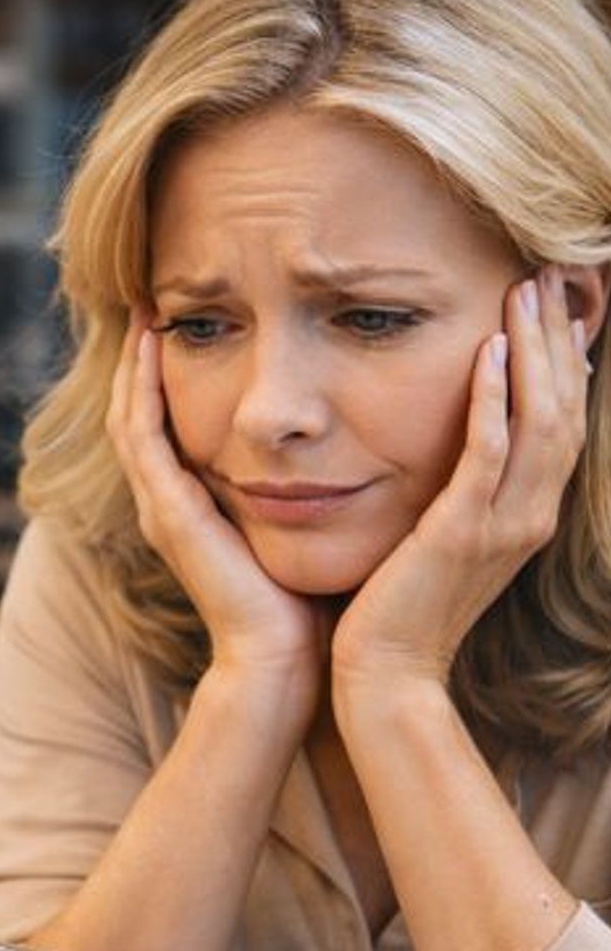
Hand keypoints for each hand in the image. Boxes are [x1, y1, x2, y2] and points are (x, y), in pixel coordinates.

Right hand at [108, 309, 327, 698]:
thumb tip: (336, 443)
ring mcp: (160, 508)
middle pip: (134, 414)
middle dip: (138, 360)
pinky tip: (153, 346)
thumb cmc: (302, 600)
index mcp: (191, 507)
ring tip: (147, 310)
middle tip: (152, 301)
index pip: (162, 426)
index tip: (183, 322)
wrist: (284, 655)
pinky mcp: (169, 512)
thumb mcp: (297, 526)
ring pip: (129, 417)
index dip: (164, 376)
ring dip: (133, 363)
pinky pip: (143, 436)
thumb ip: (297, 487)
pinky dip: (141, 389)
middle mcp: (165, 504)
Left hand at [331, 267, 588, 693]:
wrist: (386, 674)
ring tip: (525, 292)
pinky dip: (494, 400)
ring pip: (539, 422)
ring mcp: (501, 527)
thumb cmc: (399, 611)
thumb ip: (459, 500)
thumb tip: (456, 459)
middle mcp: (527, 518)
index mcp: (524, 518)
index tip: (556, 308)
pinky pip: (488, 454)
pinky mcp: (460, 534)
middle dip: (559, 340)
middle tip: (549, 276)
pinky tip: (489, 353)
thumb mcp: (442, 546)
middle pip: (564, 410)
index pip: (561, 425)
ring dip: (535, 352)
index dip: (564, 364)